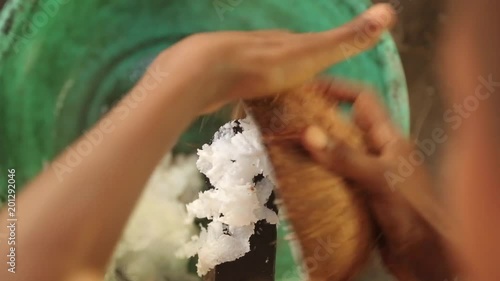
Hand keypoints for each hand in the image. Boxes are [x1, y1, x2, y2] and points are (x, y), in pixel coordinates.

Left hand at [144, 4, 395, 113]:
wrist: (207, 72)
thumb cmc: (265, 65)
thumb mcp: (314, 52)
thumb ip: (348, 38)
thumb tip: (390, 11)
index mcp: (286, 43)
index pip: (309, 52)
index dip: (321, 66)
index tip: (329, 89)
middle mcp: (261, 50)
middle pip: (282, 67)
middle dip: (293, 83)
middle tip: (305, 108)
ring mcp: (238, 66)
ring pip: (258, 82)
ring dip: (268, 95)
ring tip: (279, 117)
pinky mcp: (219, 84)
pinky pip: (238, 96)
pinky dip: (246, 105)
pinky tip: (247, 117)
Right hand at [301, 89, 454, 279]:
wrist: (425, 255)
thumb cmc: (411, 210)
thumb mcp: (379, 178)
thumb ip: (345, 156)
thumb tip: (307, 132)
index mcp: (389, 138)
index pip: (363, 100)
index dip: (338, 88)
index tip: (308, 87)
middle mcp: (378, 152)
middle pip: (345, 127)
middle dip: (318, 122)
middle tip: (287, 123)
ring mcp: (369, 175)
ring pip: (338, 155)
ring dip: (316, 153)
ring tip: (286, 150)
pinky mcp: (360, 197)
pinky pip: (335, 180)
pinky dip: (318, 178)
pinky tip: (300, 181)